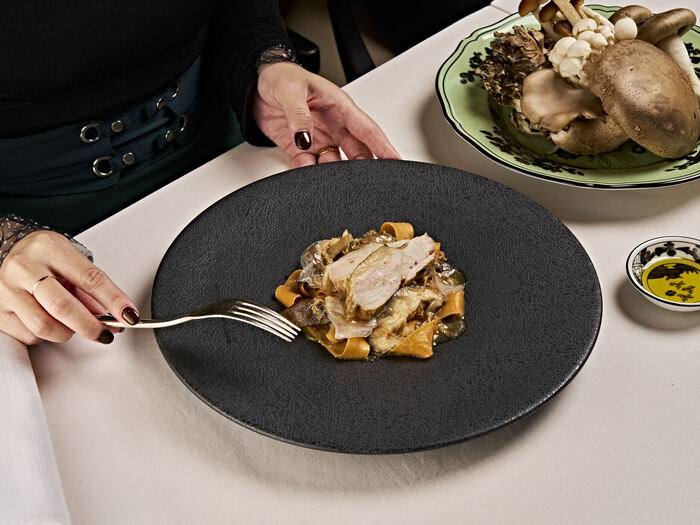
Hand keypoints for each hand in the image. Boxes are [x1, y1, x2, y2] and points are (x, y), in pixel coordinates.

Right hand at [0, 231, 138, 344]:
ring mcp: (7, 290)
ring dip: (67, 332)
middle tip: (104, 333)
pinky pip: (29, 335)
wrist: (4, 251)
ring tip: (73, 325)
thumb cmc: (43, 256)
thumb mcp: (70, 261)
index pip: (89, 278)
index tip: (128, 315)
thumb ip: (92, 289)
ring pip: (45, 326)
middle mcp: (25, 267)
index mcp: (50, 249)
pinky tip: (49, 321)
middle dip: (90, 325)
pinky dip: (46, 335)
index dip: (113, 300)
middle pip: (63, 307)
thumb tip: (116, 316)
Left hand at [252, 62, 400, 166]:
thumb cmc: (280, 77)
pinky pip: (309, 166)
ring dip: (331, 172)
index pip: (367, 129)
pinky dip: (307, 172)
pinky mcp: (301, 149)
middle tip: (363, 182)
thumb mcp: (290, 90)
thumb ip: (299, 115)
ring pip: (335, 163)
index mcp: (339, 107)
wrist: (256, 85)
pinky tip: (305, 171)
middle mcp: (333, 125)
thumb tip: (305, 138)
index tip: (396, 161)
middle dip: (362, 168)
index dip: (383, 146)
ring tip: (324, 173)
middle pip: (357, 152)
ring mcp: (318, 138)